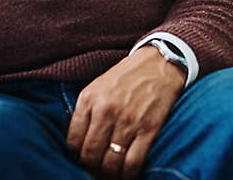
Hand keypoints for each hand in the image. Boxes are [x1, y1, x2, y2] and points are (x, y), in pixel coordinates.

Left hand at [68, 47, 185, 179]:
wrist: (159, 63)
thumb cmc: (127, 76)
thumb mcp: (98, 86)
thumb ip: (86, 111)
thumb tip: (77, 141)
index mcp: (89, 99)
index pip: (73, 141)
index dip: (77, 154)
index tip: (84, 157)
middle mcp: (106, 111)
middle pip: (90, 155)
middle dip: (91, 167)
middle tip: (97, 168)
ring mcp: (128, 121)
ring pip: (110, 163)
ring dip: (109, 173)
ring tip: (111, 173)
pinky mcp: (148, 129)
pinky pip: (133, 163)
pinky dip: (129, 175)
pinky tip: (127, 174)